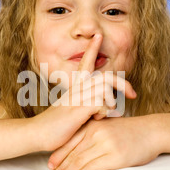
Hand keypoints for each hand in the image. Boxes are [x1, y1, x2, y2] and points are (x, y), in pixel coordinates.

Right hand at [33, 34, 136, 151]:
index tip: (98, 36)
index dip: (92, 48)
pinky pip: (101, 103)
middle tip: (133, 94)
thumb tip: (103, 105)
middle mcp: (76, 89)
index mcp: (74, 88)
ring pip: (105, 88)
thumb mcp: (71, 111)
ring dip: (111, 102)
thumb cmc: (56, 126)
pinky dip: (104, 112)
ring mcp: (76, 98)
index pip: (85, 63)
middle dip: (123, 83)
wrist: (36, 133)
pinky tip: (96, 118)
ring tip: (104, 114)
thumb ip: (85, 105)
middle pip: (105, 76)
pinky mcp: (76, 109)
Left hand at [47, 116, 160, 169]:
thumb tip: (78, 146)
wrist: (152, 131)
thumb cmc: (130, 130)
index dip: (58, 154)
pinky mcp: (115, 156)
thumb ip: (93, 132)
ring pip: (80, 160)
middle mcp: (97, 133)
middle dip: (61, 165)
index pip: (70, 141)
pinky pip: (93, 167)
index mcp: (93, 125)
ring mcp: (105, 144)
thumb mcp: (108, 125)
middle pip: (72, 152)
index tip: (50, 164)